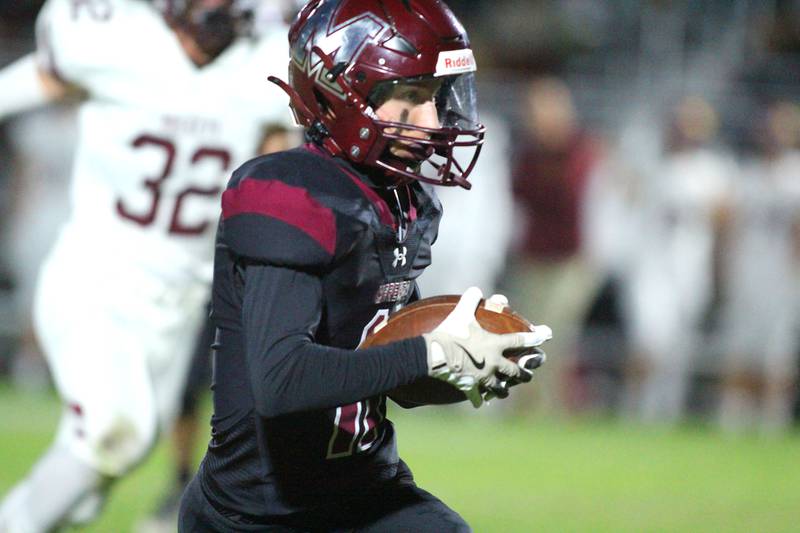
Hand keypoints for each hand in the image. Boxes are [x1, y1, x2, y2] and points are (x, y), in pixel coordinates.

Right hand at [423, 287, 551, 407]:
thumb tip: (476, 289)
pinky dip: (481, 398)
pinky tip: (481, 401)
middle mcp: (494, 364)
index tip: (546, 336)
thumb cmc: (449, 335)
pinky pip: (479, 397)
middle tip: (529, 373)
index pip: (520, 341)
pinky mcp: (471, 389)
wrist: (433, 357)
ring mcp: (483, 379)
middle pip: (516, 372)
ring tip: (506, 390)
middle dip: (525, 373)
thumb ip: (470, 300)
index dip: (534, 338)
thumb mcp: (460, 314)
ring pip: (501, 388)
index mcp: (494, 345)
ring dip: (505, 388)